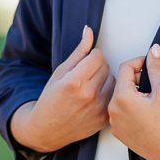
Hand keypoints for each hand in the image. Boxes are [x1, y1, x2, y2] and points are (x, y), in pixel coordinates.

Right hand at [10, 25, 114, 153]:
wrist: (47, 130)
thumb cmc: (51, 98)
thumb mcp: (60, 72)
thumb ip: (78, 51)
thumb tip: (89, 30)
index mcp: (75, 81)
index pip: (98, 56)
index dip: (91, 57)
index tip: (83, 63)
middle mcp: (88, 95)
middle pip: (106, 66)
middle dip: (96, 68)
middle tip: (84, 77)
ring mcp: (98, 108)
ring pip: (112, 80)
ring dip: (103, 81)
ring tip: (88, 88)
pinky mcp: (104, 118)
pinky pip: (113, 95)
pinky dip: (105, 95)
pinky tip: (92, 100)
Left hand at [108, 44, 159, 159]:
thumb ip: (155, 68)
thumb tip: (153, 50)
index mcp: (122, 96)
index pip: (125, 67)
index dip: (139, 62)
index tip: (150, 65)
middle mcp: (112, 108)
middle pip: (121, 82)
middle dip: (136, 79)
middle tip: (152, 86)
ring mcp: (113, 121)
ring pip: (120, 96)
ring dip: (133, 93)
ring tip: (149, 100)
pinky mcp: (116, 131)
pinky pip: (119, 111)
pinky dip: (129, 107)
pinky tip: (143, 113)